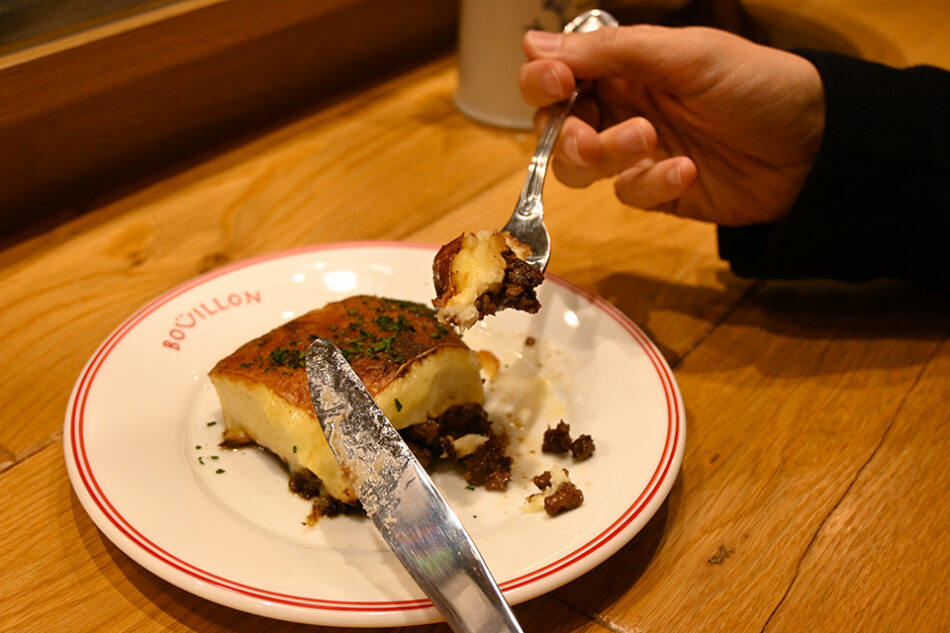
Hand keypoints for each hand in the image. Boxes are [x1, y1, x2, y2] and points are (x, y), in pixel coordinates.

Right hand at [520, 25, 825, 224]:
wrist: (815, 146)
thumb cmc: (756, 84)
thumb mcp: (685, 54)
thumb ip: (609, 51)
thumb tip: (531, 42)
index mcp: (624, 66)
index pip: (556, 74)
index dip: (543, 81)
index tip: (556, 83)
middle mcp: (621, 107)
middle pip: (557, 127)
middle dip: (569, 133)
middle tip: (594, 134)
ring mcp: (636, 153)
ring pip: (582, 167)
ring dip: (606, 156)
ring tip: (650, 141)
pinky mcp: (656, 192)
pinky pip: (628, 195)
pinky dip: (653, 184)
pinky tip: (687, 172)